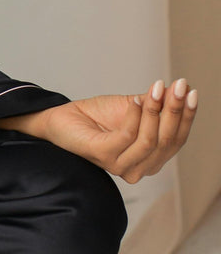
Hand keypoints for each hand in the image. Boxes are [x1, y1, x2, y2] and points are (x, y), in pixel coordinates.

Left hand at [16, 78, 197, 182]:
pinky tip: (134, 99)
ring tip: (156, 88)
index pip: (176, 140)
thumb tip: (181, 90)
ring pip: (150, 140)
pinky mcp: (104, 156)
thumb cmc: (97, 116)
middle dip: (175, 110)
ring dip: (156, 110)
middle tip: (178, 85)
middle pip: (166, 140)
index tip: (191, 92)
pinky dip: (134, 114)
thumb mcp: (133, 107)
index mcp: (150, 158)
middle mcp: (138, 168)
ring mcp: (120, 165)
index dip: (187, 116)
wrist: (62, 118)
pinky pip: (127, 135)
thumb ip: (156, 105)